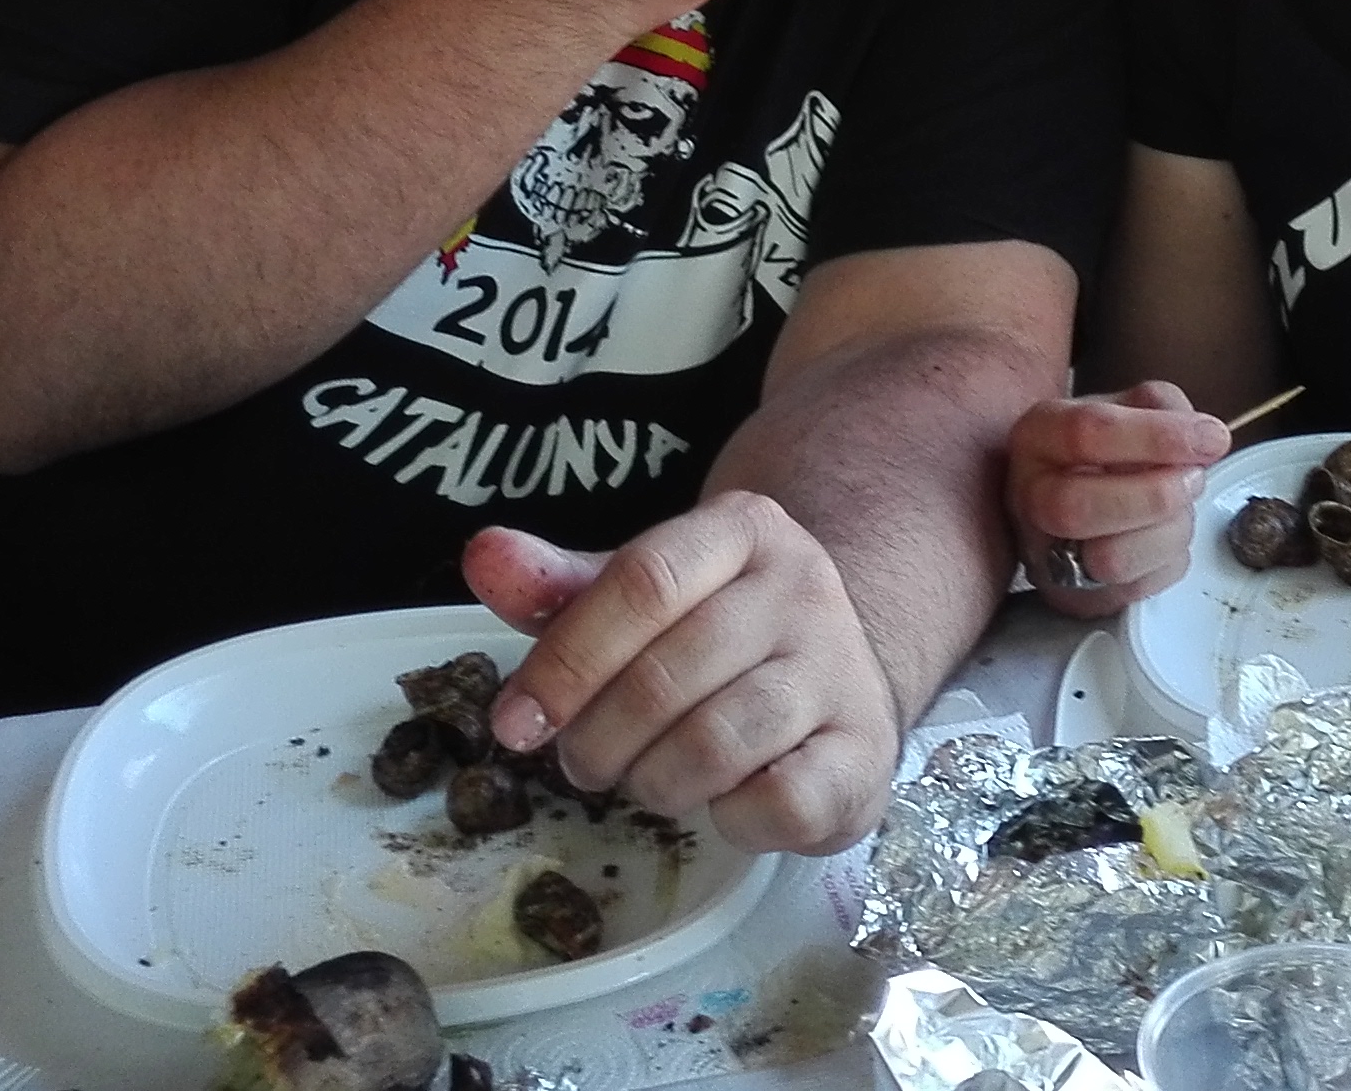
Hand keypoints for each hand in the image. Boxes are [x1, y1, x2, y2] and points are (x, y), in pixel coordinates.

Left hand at [462, 493, 901, 854]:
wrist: (840, 671)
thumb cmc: (718, 635)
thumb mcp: (642, 596)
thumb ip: (561, 586)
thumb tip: (483, 557)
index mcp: (742, 530)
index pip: (641, 582)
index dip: (566, 661)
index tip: (517, 723)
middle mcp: (804, 589)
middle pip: (668, 673)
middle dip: (599, 738)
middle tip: (581, 763)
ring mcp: (842, 671)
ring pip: (719, 743)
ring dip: (655, 782)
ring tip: (646, 780)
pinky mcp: (868, 754)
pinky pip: (781, 804)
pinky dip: (731, 819)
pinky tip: (722, 803)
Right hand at [1004, 384, 1232, 615]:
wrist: (1075, 490)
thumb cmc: (1106, 450)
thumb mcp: (1130, 406)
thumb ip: (1166, 409)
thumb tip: (1205, 439)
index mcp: (1038, 436)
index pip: (1087, 433)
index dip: (1158, 437)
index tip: (1210, 438)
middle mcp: (1030, 496)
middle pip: (1078, 508)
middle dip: (1155, 496)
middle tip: (1192, 479)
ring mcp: (1046, 553)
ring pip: (1108, 560)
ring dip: (1167, 533)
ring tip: (1181, 509)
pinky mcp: (1075, 598)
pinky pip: (1135, 591)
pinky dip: (1167, 562)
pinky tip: (1164, 535)